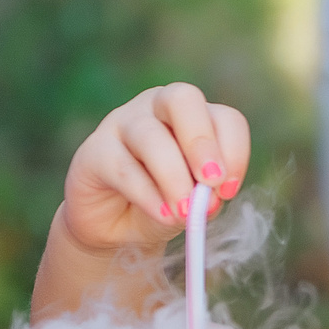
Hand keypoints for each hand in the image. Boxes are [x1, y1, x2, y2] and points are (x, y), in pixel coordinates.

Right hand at [58, 83, 252, 255]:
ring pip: (149, 135)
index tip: (230, 190)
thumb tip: (209, 199)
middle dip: (201, 141)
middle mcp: (158, 107)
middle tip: (211, 181)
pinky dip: (146, 193)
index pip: (224, 118)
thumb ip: (205, 199)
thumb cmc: (164, 205)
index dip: (234, 151)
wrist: (116, 228)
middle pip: (182, 99)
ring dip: (173, 176)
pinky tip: (162, 213)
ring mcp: (122, 122)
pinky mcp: (94, 150)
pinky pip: (122, 165)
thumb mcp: (194, 204)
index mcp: (195, 116)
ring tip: (185, 212)